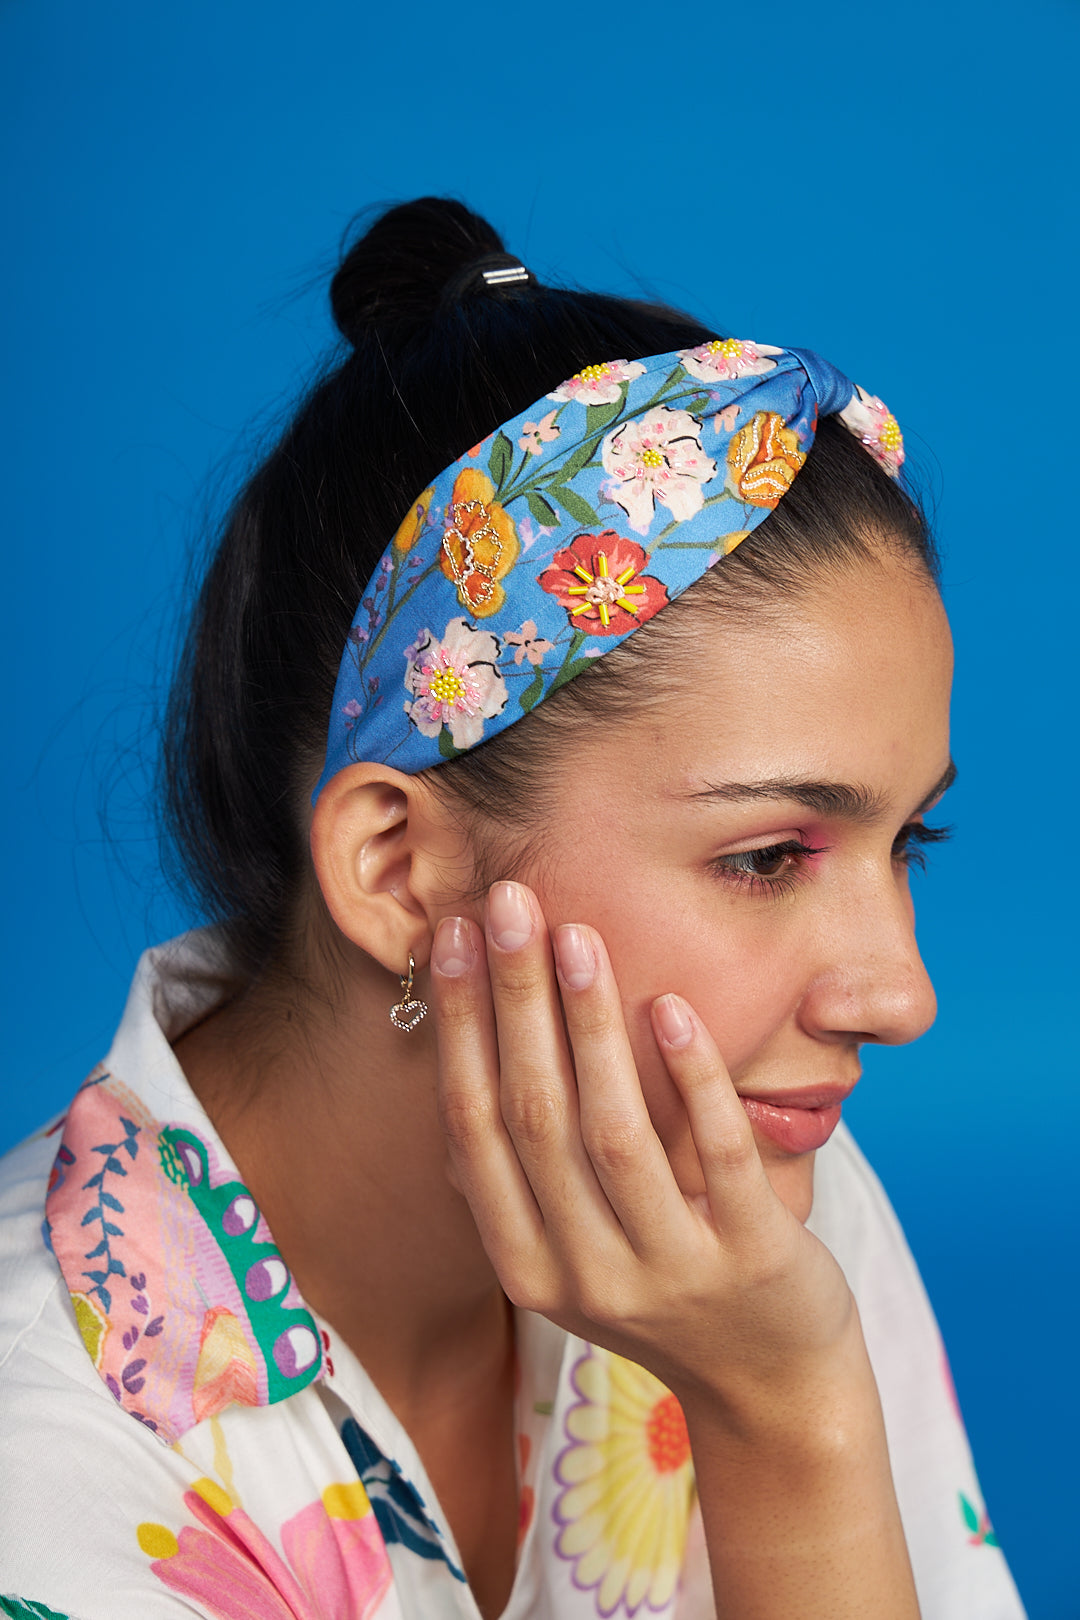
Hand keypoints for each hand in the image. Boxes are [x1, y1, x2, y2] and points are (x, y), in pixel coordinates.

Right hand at [429, 880, 856, 1408]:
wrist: (770, 1386)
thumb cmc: (663, 1287)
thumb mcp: (572, 1251)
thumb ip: (522, 1175)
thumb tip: (464, 1050)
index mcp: (525, 1263)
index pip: (473, 1126)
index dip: (459, 1026)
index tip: (451, 935)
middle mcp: (583, 1275)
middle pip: (533, 1116)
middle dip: (516, 999)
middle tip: (510, 903)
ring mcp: (668, 1272)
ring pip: (612, 1133)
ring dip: (590, 1026)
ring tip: (580, 937)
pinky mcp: (751, 1261)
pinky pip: (715, 1156)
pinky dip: (692, 1079)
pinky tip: (671, 1009)